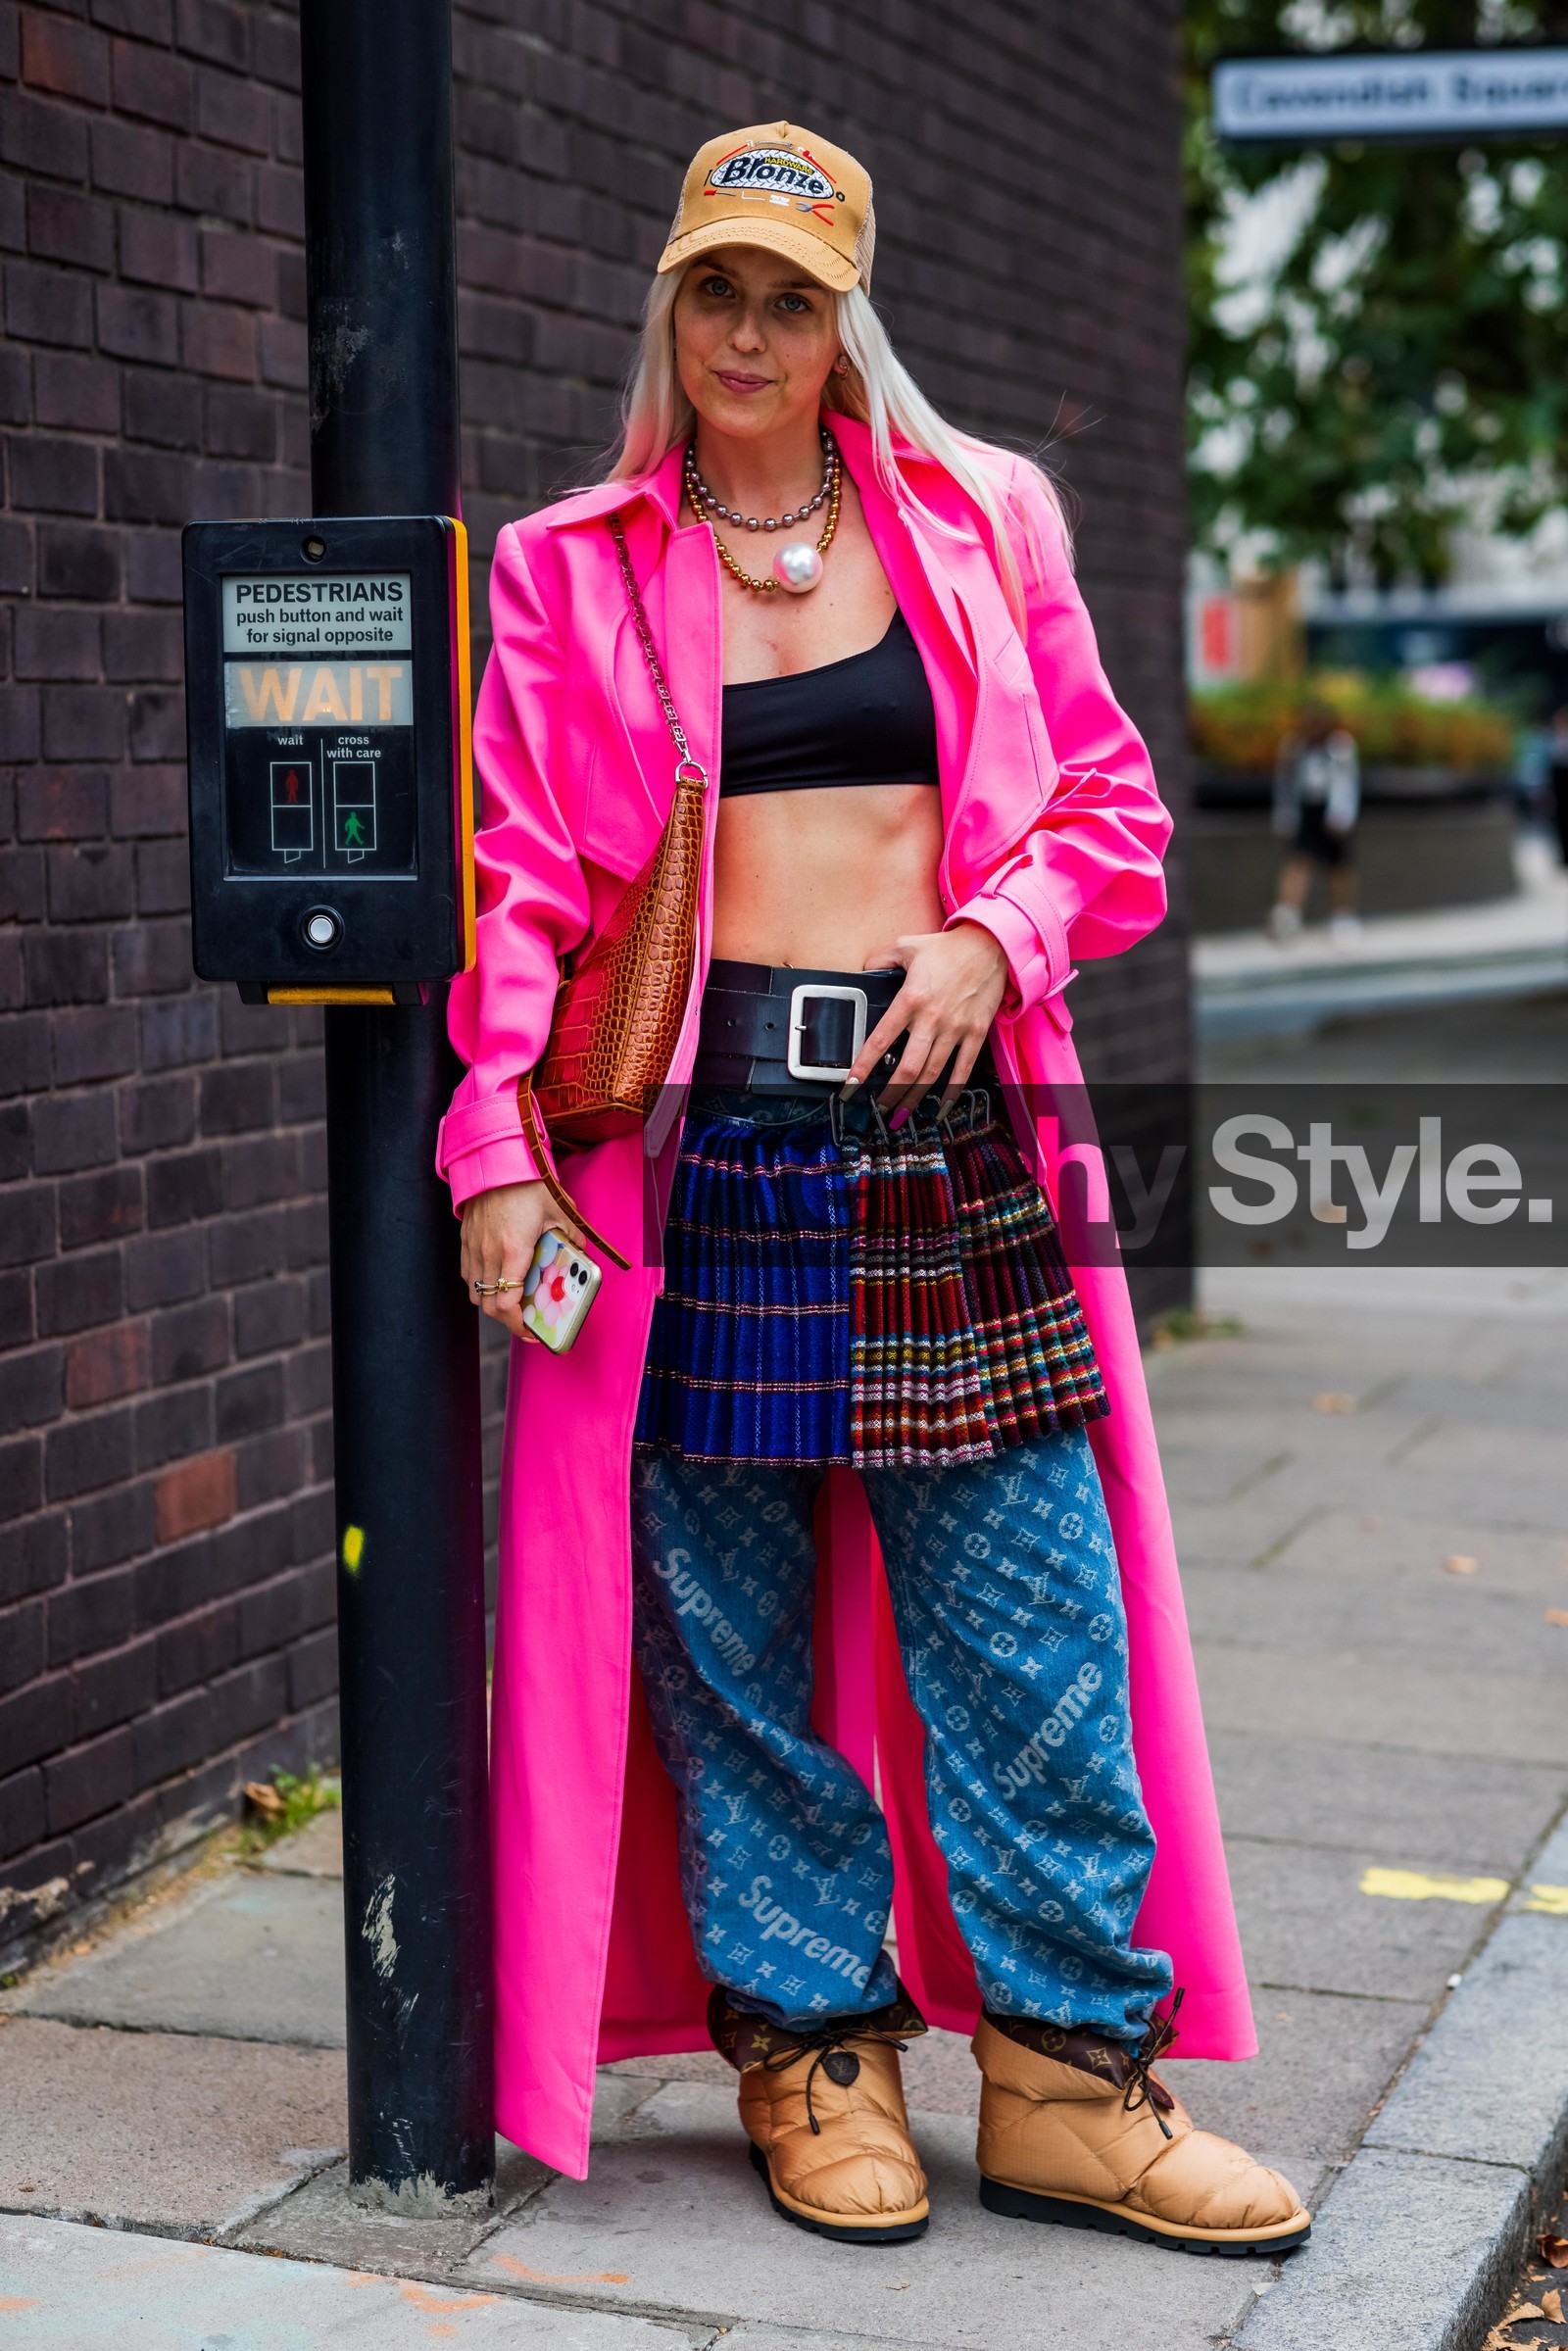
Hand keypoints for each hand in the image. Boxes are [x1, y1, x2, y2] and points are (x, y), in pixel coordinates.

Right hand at [460, 1180, 580, 1343]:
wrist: (496, 1159)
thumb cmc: (528, 1184)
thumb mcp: (561, 1210)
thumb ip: (573, 1237)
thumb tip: (582, 1257)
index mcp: (513, 1249)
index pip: (506, 1301)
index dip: (518, 1323)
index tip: (532, 1329)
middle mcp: (488, 1252)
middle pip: (488, 1305)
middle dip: (508, 1320)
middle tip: (527, 1323)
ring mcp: (473, 1246)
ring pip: (475, 1292)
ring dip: (492, 1304)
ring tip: (513, 1304)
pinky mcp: (465, 1240)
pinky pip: (468, 1275)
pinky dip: (481, 1286)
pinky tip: (498, 1281)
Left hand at [843, 922, 1008, 1116]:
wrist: (991, 945)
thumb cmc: (948, 948)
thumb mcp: (906, 945)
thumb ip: (881, 959)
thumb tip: (864, 970)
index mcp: (910, 999)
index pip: (881, 1039)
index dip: (864, 1065)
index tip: (851, 1085)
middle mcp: (932, 1019)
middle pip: (908, 1067)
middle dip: (891, 1093)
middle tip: (878, 1110)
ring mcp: (956, 1029)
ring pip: (932, 1073)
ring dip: (915, 1098)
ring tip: (901, 1115)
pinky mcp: (976, 1033)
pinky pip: (963, 1069)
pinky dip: (951, 1092)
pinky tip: (939, 1109)